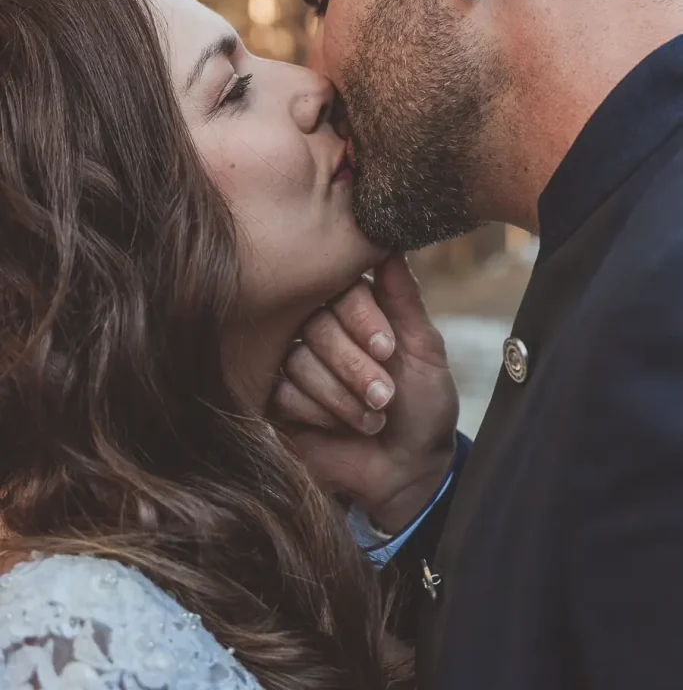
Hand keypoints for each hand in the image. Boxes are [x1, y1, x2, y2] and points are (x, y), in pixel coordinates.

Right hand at [271, 254, 458, 532]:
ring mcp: (294, 360)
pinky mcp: (276, 397)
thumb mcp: (425, 349)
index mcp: (355, 307)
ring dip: (341, 395)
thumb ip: (403, 298)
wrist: (408, 470)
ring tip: (373, 417)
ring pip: (299, 360)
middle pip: (314, 323)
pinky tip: (342, 428)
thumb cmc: (424, 405)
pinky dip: (318, 413)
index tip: (388, 348)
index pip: (339, 287)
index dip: (360, 317)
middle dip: (354, 365)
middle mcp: (320, 327)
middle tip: (386, 395)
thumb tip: (389, 243)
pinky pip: (282, 391)